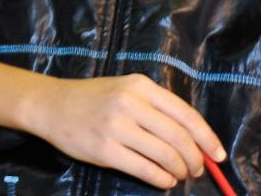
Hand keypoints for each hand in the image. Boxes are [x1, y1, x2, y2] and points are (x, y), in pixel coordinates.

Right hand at [21, 73, 222, 188]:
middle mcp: (129, 103)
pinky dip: (162, 180)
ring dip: (180, 171)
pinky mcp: (105, 149)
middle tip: (196, 170)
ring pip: (166, 156)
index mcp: (139, 86)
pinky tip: (162, 180)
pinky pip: (146, 170)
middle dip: (195, 160)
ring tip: (178, 175)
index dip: (207, 138)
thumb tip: (195, 142)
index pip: (186, 115)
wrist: (49, 104)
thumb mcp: (125, 91)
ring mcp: (116, 127)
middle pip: (179, 138)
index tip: (217, 155)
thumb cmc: (92, 99)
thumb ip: (156, 109)